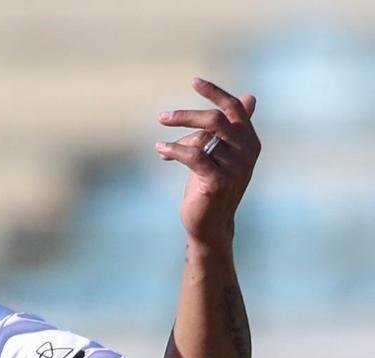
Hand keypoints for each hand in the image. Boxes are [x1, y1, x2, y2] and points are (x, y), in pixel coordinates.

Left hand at [156, 77, 260, 246]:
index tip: (194, 81)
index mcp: (249, 141)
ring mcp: (234, 168)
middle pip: (215, 119)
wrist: (210, 224)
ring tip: (160, 144)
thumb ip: (232, 128)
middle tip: (162, 117)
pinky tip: (160, 151)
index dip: (215, 92)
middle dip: (186, 115)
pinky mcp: (217, 182)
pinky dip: (174, 150)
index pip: (234, 108)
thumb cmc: (212, 185)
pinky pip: (193, 156)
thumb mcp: (223, 154)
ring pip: (201, 138)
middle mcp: (246, 152)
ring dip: (176, 140)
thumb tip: (251, 97)